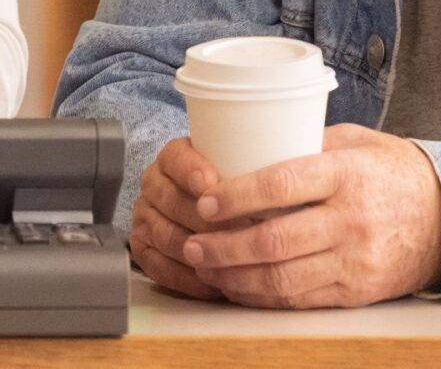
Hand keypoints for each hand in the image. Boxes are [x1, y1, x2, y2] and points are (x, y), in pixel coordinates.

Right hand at [130, 138, 258, 300]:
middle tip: (239, 229)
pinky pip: (160, 268)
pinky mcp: (144, 251)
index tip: (212, 183)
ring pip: (167, 236)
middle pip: (172, 201)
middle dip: (206, 218)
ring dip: (200, 250)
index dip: (193, 170)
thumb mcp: (242, 166)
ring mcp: (146, 219)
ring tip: (232, 258)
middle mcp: (155, 185)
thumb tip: (296, 162)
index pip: (176, 158)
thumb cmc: (234, 188)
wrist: (208, 213)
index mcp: (174, 158)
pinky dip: (188, 278)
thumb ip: (258, 161)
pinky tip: (214, 282)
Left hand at [183, 124, 440, 308]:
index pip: (282, 185)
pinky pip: (300, 299)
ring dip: (235, 277)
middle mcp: (351, 219)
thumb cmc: (396, 172)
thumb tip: (250, 147)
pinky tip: (239, 286)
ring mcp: (355, 259)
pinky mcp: (357, 290)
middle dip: (224, 246)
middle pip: (274, 240)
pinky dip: (262, 296)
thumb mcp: (358, 143)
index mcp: (347, 174)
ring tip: (206, 267)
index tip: (207, 201)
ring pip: (282, 277)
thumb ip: (308, 145)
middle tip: (193, 243)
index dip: (237, 196)